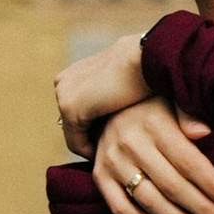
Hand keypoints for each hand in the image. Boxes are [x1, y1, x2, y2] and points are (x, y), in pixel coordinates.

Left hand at [54, 32, 149, 158]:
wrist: (150, 56)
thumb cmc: (149, 70)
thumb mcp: (127, 83)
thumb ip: (117, 100)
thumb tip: (124, 122)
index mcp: (76, 74)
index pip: (81, 113)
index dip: (99, 132)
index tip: (120, 144)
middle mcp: (64, 82)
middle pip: (76, 125)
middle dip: (96, 140)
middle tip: (120, 153)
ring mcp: (63, 94)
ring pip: (76, 136)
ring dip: (97, 147)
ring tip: (120, 156)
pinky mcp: (69, 108)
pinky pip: (77, 144)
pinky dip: (94, 153)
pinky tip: (116, 157)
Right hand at [94, 97, 213, 213]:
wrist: (106, 107)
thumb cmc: (153, 109)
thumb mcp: (173, 101)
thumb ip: (189, 114)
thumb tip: (205, 132)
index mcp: (154, 123)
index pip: (189, 161)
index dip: (213, 185)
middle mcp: (130, 143)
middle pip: (173, 186)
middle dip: (204, 210)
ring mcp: (112, 162)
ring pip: (150, 202)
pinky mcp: (99, 178)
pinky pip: (123, 211)